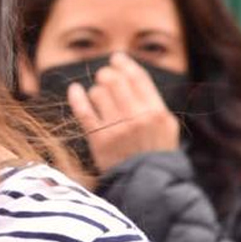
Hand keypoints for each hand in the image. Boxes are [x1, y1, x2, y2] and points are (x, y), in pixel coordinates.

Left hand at [68, 52, 180, 172]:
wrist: (146, 184)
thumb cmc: (156, 153)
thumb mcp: (166, 127)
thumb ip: (152, 101)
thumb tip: (130, 72)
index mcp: (157, 112)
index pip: (137, 77)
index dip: (124, 64)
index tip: (116, 58)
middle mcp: (137, 118)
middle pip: (114, 80)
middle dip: (106, 75)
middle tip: (104, 77)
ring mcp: (117, 128)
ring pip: (98, 92)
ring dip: (96, 91)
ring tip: (99, 97)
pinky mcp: (98, 139)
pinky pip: (83, 110)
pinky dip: (76, 97)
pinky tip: (74, 90)